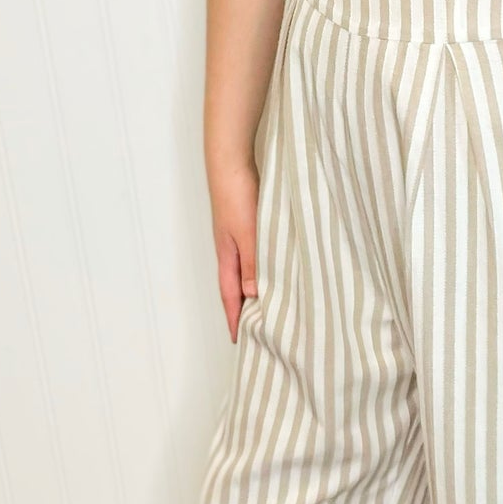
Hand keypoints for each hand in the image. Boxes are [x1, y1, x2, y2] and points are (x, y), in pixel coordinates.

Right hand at [209, 158, 259, 340]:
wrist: (230, 162)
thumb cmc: (236, 196)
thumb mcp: (248, 234)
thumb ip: (253, 263)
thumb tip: (254, 296)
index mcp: (227, 257)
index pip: (230, 297)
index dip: (235, 319)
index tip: (241, 340)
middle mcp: (230, 251)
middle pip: (236, 288)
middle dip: (244, 310)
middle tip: (258, 331)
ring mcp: (237, 238)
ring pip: (247, 272)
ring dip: (255, 290)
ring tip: (270, 306)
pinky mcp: (247, 225)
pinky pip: (255, 256)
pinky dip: (262, 268)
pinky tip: (275, 268)